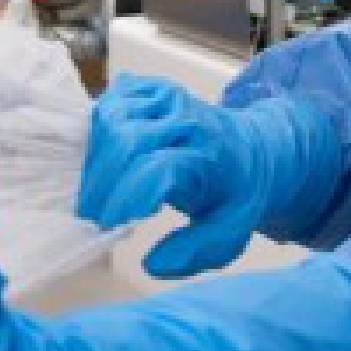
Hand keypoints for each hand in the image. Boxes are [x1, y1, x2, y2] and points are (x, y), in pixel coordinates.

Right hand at [77, 75, 340, 278]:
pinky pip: (109, 104)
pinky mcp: (149, 86)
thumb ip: (194, 252)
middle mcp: (188, 118)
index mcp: (211, 155)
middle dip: (102, 184)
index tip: (109, 224)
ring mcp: (167, 97)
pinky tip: (107, 162)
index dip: (126, 197)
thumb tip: (152, 264)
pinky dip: (98, 135)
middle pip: (126, 141)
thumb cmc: (236, 192)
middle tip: (96, 217)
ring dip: (96, 161)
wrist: (254, 148)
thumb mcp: (230, 233)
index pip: (158, 168)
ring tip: (102, 192)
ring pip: (111, 119)